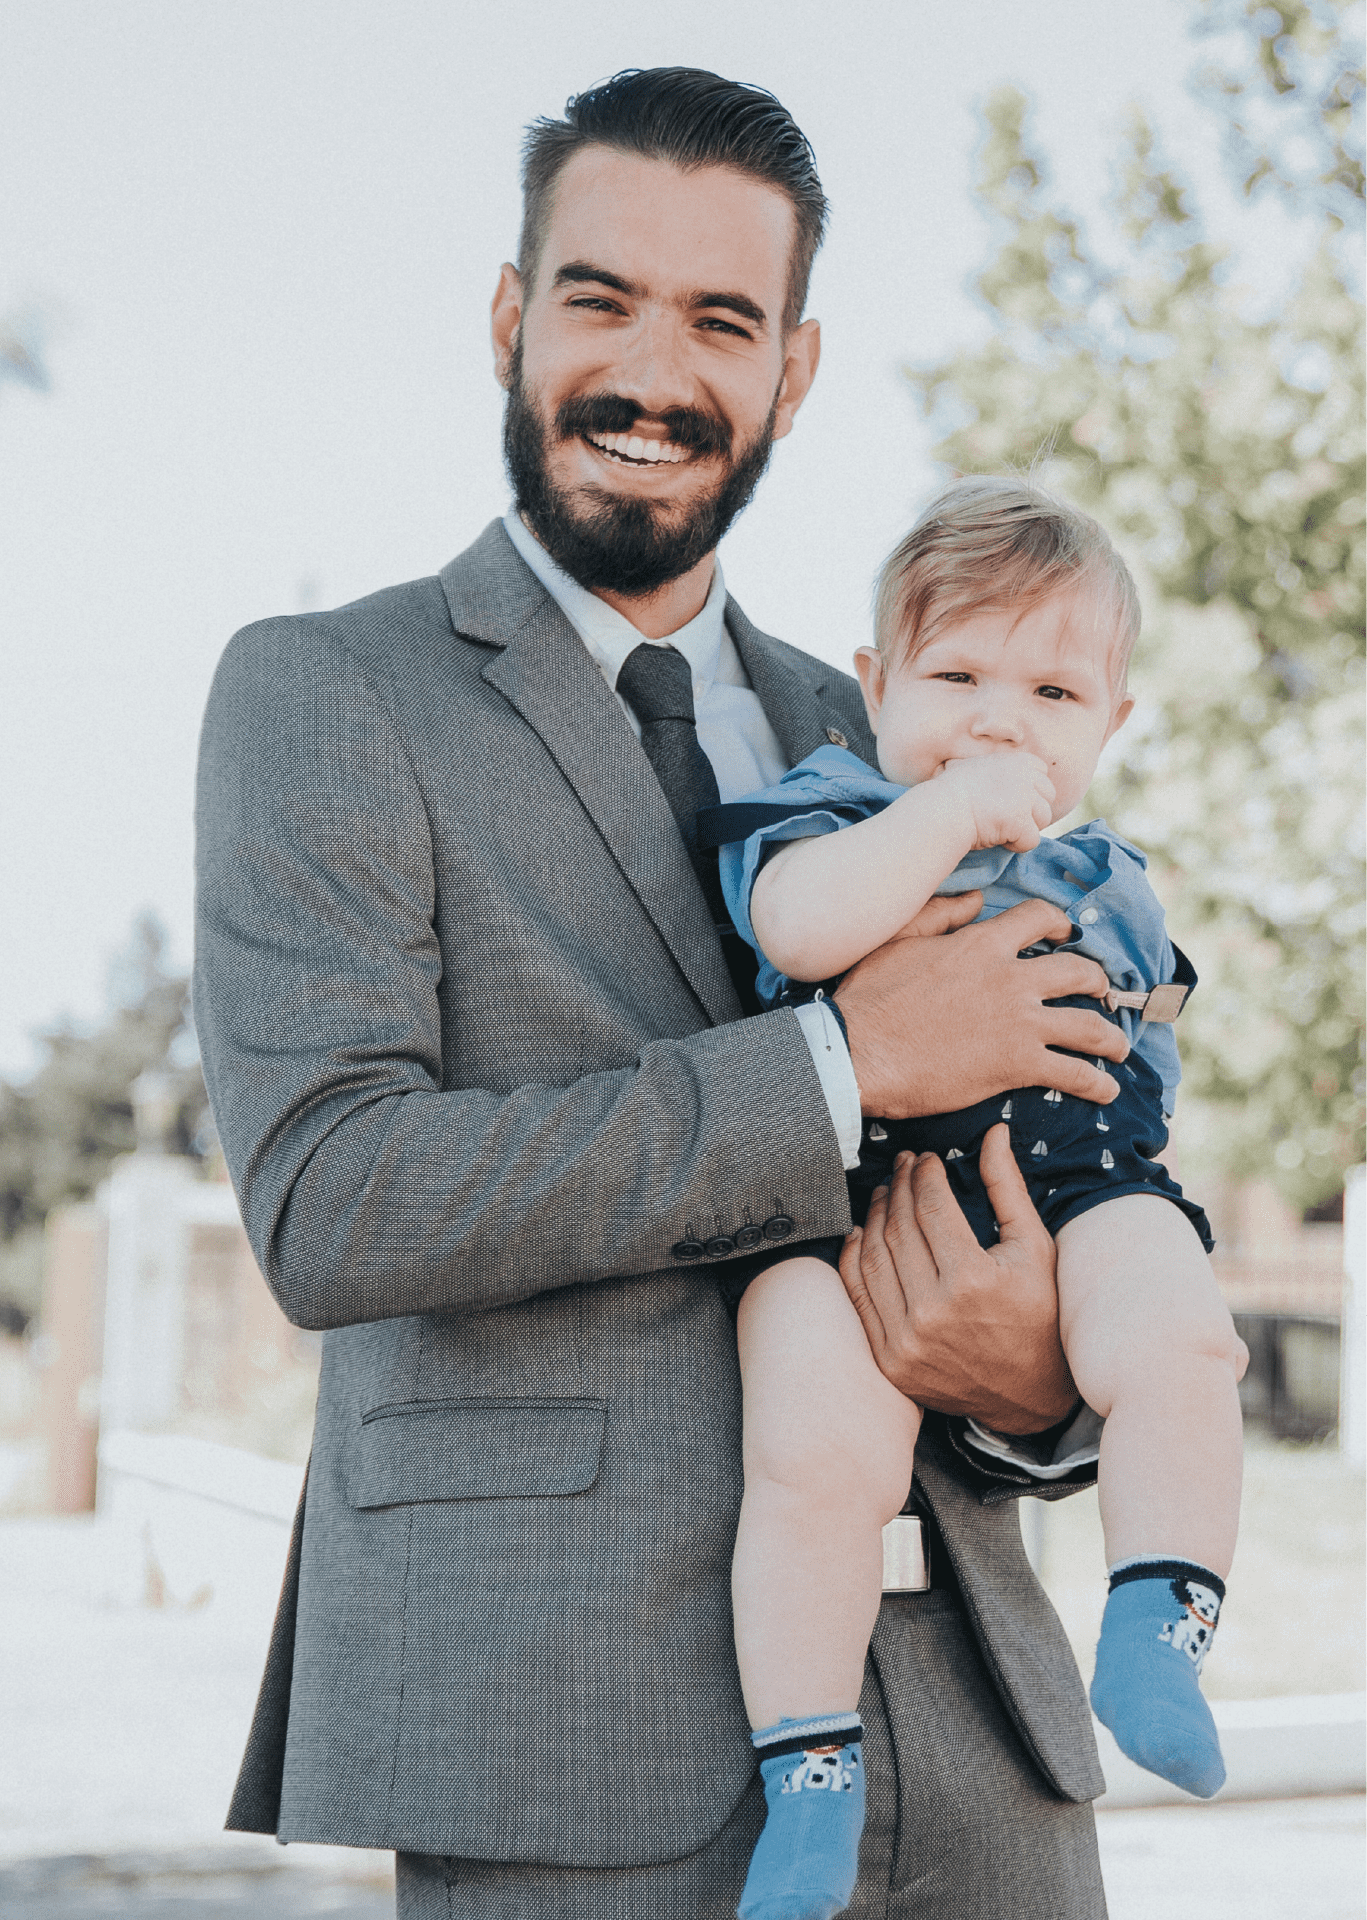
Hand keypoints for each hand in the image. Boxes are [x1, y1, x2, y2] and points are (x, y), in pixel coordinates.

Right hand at [833, 895, 1126, 1117]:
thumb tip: (975, 900)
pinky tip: (1106, 1090)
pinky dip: (1097, 1083)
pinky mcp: (1018, 1064)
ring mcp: (1020, 1023)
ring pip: (1089, 1025)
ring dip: (1111, 1038)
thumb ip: (940, 915)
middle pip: (1079, 972)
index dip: (1060, 924)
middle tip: (1102, 994)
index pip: (1038, 918)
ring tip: (1118, 1048)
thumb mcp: (898, 940)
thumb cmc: (870, 999)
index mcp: (982, 945)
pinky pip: (1074, 1073)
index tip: (1067, 935)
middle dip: (1098, 983)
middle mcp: (1011, 979)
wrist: (860, 1052)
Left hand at [839, 1129, 1077, 1429]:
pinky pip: (859, 1296)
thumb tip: (993, 1132)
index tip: (926, 1159)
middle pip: (899, 1228)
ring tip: (885, 1193)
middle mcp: (934, 1312)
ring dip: (874, 1216)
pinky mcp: (889, 1360)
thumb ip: (1009, 1188)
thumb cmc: (1040, 1314)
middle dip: (899, 1187)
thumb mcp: (1035, 1248)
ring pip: (872, 1258)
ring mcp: (906, 1340)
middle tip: (902, 1166)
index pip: (932, 1207)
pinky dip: (853, 1259)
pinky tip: (860, 1233)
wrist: (1031, 1398)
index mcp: (973, 1280)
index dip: (925, 1174)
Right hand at [935, 751, 1054, 852]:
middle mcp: (1024, 775)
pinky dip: (1016, 845)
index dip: (1030, 791)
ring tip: (1000, 829)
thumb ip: (990, 770)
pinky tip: (997, 840)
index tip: (1009, 801)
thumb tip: (973, 768)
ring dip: (1025, 828)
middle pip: (1048, 797)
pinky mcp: (1020, 820)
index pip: (1042, 773)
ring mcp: (1024, 797)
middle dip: (1031, 811)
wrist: (939, 811)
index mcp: (1015, 761)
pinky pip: (1032, 840)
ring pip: (1044, 819)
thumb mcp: (970, 769)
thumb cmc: (947, 794)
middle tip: (1006, 819)